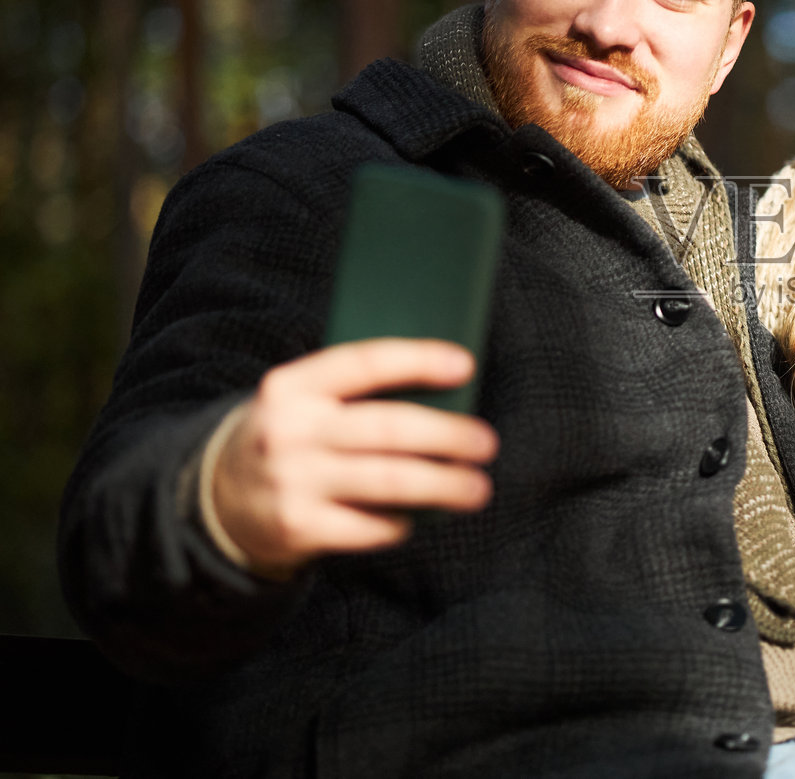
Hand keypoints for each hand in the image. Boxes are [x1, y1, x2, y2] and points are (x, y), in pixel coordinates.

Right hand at [211, 338, 499, 575]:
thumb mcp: (303, 402)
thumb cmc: (290, 438)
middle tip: (486, 443)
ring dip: (443, 484)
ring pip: (388, 481)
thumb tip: (446, 392)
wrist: (214, 498)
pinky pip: (369, 526)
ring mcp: (291, 482)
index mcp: (291, 386)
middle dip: (447, 436)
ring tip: (477, 488)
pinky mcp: (296, 527)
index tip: (465, 365)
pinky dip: (402, 522)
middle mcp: (289, 431)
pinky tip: (419, 517)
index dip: (417, 361)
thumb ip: (355, 393)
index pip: (363, 363)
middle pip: (388, 429)